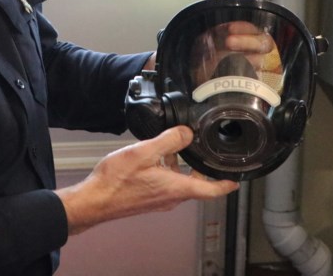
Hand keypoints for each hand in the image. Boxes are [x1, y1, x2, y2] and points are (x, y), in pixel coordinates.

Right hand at [56, 126, 238, 234]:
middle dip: (202, 168)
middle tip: (205, 152)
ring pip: (180, 181)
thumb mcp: (146, 152)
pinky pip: (166, 183)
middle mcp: (171, 198)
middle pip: (196, 184)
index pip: (211, 190)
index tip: (237, 178)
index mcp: (177, 188)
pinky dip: (167, 169)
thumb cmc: (117, 181)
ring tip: (174, 146)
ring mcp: (159, 199)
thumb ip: (170, 140)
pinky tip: (155, 156)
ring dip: (181, 166)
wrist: (95, 200)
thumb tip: (187, 133)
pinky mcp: (149, 198)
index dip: (227, 183)